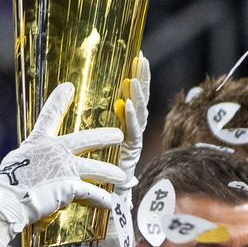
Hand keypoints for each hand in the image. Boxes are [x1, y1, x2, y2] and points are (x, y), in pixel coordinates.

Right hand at [0, 82, 126, 237]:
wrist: (6, 202)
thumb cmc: (5, 187)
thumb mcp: (15, 164)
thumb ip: (32, 162)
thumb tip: (39, 168)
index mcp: (38, 142)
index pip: (49, 115)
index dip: (58, 100)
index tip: (68, 87)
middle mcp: (54, 151)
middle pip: (86, 140)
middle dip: (105, 137)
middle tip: (119, 135)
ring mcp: (64, 167)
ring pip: (96, 168)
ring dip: (110, 172)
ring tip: (122, 175)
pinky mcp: (70, 186)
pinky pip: (92, 193)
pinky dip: (101, 199)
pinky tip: (110, 203)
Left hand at [116, 53, 150, 180]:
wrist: (112, 190)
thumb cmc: (106, 162)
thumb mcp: (105, 133)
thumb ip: (111, 117)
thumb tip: (114, 99)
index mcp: (130, 121)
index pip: (136, 94)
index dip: (139, 76)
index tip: (139, 56)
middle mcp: (136, 127)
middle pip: (142, 99)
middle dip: (143, 78)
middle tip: (142, 59)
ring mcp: (135, 138)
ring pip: (140, 113)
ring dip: (137, 95)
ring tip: (134, 79)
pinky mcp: (132, 150)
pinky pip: (133, 131)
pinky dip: (130, 116)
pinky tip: (126, 103)